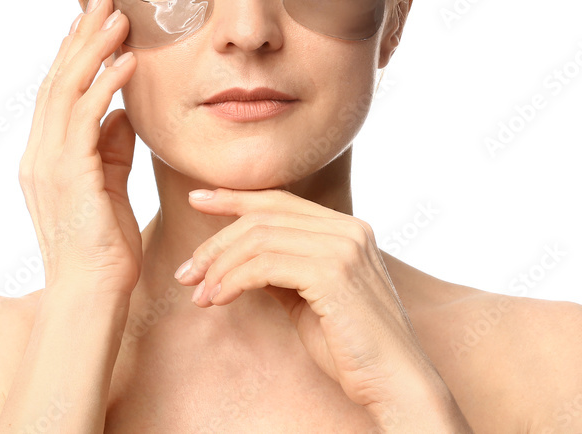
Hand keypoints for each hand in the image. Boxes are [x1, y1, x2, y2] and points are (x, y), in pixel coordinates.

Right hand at [17, 0, 140, 295]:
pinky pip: (86, 120)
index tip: (91, 17)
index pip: (57, 90)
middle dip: (80, 35)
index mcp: (46, 156)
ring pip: (66, 91)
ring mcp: (49, 164)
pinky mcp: (68, 176)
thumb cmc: (105, 246)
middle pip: (57, 79)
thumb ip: (112, 146)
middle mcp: (40, 154)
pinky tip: (128, 63)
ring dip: (94, 50)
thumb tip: (122, 111)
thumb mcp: (110, 183)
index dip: (73, 51)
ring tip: (118, 17)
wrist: (93, 294)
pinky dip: (106, 86)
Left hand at [173, 188, 448, 412]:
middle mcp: (348, 228)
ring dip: (219, 266)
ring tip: (199, 295)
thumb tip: (238, 256)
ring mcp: (343, 247)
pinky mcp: (333, 272)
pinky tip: (217, 299)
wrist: (395, 382)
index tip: (198, 200)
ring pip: (259, 238)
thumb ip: (283, 269)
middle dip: (216, 242)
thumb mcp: (309, 298)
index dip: (235, 198)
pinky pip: (264, 265)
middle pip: (264, 217)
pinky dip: (233, 280)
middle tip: (186, 272)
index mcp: (347, 228)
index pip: (280, 201)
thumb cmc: (350, 347)